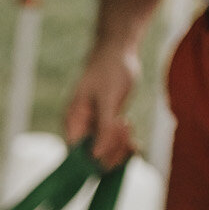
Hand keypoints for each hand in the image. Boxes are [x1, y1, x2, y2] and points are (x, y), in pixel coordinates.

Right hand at [62, 43, 140, 166]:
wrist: (118, 50)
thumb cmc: (109, 69)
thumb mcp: (108, 98)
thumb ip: (102, 127)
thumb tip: (96, 156)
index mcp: (72, 122)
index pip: (77, 155)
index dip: (95, 158)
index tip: (114, 141)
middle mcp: (80, 129)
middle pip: (92, 158)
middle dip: (112, 149)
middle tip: (125, 125)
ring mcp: (93, 129)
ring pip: (106, 154)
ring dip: (120, 148)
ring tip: (129, 126)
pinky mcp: (107, 126)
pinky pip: (115, 145)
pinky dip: (126, 146)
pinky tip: (136, 143)